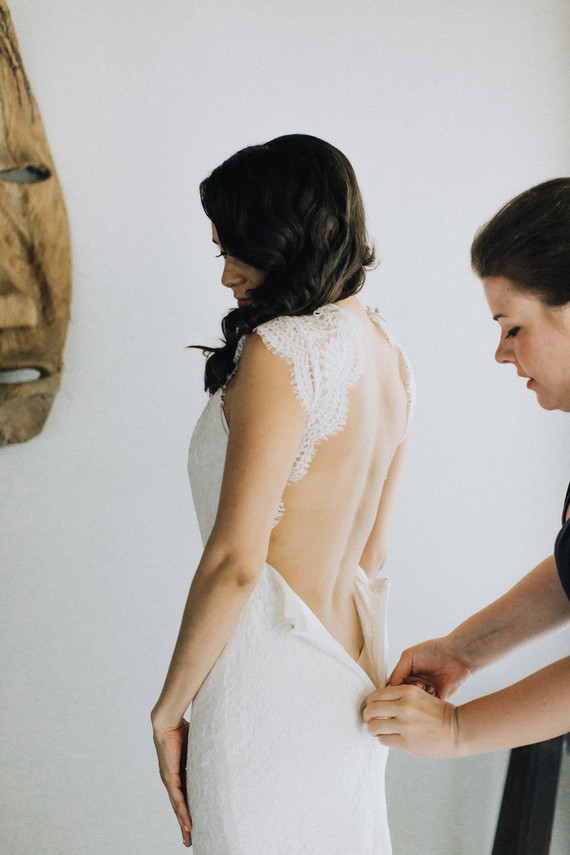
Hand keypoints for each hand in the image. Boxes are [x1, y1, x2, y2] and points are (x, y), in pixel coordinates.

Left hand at [152, 716, 191, 847]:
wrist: (168, 722)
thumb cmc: (182, 729)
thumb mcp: (196, 748)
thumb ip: (203, 756)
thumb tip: (220, 755)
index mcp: (178, 773)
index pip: (184, 796)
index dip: (189, 810)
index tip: (193, 824)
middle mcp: (172, 780)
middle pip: (179, 807)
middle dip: (184, 824)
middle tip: (189, 840)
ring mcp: (169, 780)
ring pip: (178, 807)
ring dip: (183, 824)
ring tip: (188, 838)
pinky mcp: (169, 778)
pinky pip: (177, 799)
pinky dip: (183, 813)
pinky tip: (187, 824)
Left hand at [362, 684, 458, 757]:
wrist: (458, 730)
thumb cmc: (438, 713)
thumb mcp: (420, 695)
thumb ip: (400, 696)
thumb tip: (378, 702)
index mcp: (407, 691)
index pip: (376, 694)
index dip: (371, 702)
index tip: (372, 707)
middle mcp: (404, 706)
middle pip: (371, 708)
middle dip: (367, 715)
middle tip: (369, 719)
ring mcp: (405, 724)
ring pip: (373, 726)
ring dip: (373, 729)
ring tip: (377, 730)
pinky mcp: (407, 742)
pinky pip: (383, 739)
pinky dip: (383, 738)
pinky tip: (389, 737)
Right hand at [388, 637, 470, 698]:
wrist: (457, 655)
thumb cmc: (433, 651)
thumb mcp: (409, 656)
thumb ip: (397, 672)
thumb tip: (388, 688)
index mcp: (406, 673)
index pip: (393, 686)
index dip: (392, 690)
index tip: (394, 692)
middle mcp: (415, 683)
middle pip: (403, 696)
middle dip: (408, 692)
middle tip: (419, 684)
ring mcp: (426, 692)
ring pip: (415, 702)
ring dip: (420, 696)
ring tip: (427, 685)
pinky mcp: (438, 698)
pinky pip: (428, 706)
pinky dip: (429, 701)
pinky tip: (434, 690)